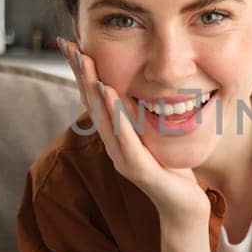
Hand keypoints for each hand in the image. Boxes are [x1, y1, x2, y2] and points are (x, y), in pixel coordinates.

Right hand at [58, 38, 209, 229]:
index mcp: (115, 135)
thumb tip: (132, 84)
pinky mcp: (137, 168)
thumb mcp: (153, 134)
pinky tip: (110, 92)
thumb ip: (140, 113)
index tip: (72, 44)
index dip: (82, 72)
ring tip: (84, 60)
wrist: (184, 207)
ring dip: (92, 87)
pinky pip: (124, 135)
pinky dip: (115, 112)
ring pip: (102, 117)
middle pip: (90, 104)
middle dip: (79, 73)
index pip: (94, 99)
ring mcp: (122, 157)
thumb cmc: (171, 169)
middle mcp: (112, 145)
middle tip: (67, 44)